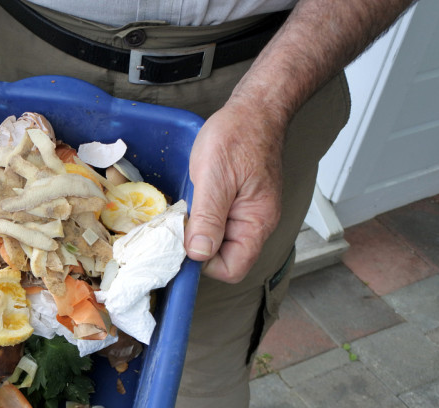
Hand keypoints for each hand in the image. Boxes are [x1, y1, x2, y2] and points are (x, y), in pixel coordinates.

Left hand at [185, 100, 285, 283]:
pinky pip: (218, 223)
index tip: (184, 242)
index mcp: (256, 222)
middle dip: (199, 245)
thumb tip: (198, 254)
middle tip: (182, 220)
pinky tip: (196, 198)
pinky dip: (202, 217)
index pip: (232, 269)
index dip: (205, 263)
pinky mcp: (239, 203)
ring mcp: (248, 214)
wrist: (255, 109)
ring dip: (199, 230)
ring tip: (190, 204)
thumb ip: (208, 218)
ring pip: (218, 240)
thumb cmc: (238, 135)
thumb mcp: (215, 177)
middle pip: (224, 258)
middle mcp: (256, 223)